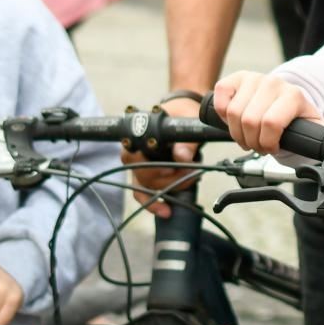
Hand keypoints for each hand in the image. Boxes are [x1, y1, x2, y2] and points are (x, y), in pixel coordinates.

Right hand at [125, 94, 203, 218]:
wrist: (182, 113)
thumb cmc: (181, 114)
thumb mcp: (186, 121)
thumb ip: (186, 140)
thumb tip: (183, 157)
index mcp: (139, 134)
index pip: (135, 155)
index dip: (153, 166)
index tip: (172, 169)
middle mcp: (133, 151)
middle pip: (141, 175)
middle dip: (167, 179)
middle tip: (190, 173)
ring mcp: (138, 166)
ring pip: (144, 186)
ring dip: (168, 189)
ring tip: (189, 180)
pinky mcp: (146, 177)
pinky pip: (143, 194)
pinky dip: (153, 204)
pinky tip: (166, 211)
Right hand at [212, 70, 323, 153]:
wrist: (283, 100)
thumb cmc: (297, 118)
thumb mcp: (317, 127)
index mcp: (293, 96)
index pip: (271, 123)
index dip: (268, 142)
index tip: (272, 147)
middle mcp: (273, 83)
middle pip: (249, 121)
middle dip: (251, 141)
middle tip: (259, 143)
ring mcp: (254, 79)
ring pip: (232, 112)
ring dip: (237, 131)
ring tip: (249, 134)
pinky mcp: (236, 79)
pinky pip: (220, 96)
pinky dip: (221, 113)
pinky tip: (234, 118)